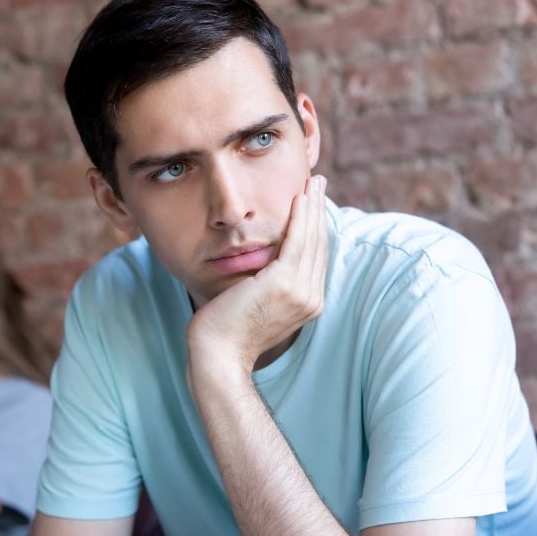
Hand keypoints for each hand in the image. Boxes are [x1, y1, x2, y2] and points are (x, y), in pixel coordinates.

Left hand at [187, 175, 328, 372]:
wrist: (218, 353)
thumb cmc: (227, 330)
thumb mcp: (257, 303)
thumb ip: (270, 284)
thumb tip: (268, 263)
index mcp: (308, 303)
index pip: (316, 257)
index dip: (316, 227)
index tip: (313, 203)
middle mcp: (311, 298)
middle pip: (319, 245)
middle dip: (319, 210)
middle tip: (318, 183)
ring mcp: (301, 292)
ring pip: (311, 240)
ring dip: (312, 207)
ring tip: (312, 182)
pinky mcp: (284, 284)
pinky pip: (296, 243)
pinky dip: (300, 218)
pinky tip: (299, 199)